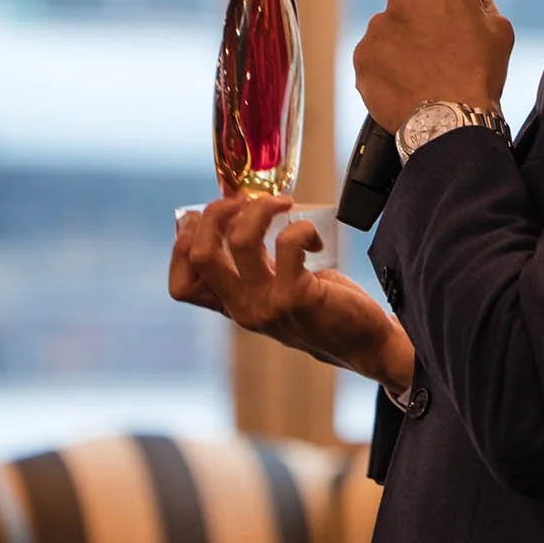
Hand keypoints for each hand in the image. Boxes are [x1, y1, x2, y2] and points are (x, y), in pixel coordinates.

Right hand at [168, 196, 414, 394]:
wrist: (360, 342)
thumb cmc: (319, 308)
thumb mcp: (273, 291)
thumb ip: (250, 267)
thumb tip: (231, 215)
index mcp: (232, 306)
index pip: (182, 285)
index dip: (183, 245)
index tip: (205, 219)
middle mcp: (242, 308)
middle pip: (200, 255)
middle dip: (215, 213)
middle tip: (242, 200)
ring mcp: (267, 305)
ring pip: (240, 240)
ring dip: (260, 208)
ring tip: (282, 204)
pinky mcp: (297, 297)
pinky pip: (287, 242)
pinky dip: (301, 228)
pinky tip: (312, 239)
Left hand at [353, 0, 513, 133]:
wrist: (450, 123)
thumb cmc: (478, 78)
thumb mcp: (499, 33)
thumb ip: (483, 7)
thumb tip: (474, 3)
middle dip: (419, 16)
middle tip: (437, 47)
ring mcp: (378, 28)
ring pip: (389, 29)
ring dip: (401, 44)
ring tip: (423, 73)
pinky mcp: (362, 56)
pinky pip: (374, 55)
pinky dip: (386, 67)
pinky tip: (407, 84)